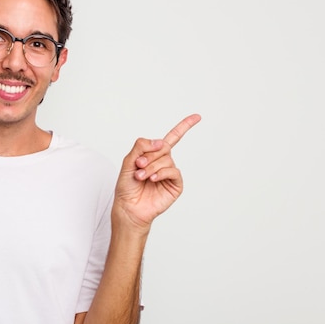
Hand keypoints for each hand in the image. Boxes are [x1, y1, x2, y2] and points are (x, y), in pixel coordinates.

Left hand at [114, 114, 200, 231]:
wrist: (128, 207)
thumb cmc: (127, 186)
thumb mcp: (128, 161)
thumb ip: (141, 146)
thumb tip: (160, 141)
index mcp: (154, 155)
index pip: (172, 137)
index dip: (184, 126)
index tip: (197, 116)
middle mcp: (164, 162)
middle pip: (164, 147)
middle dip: (149, 155)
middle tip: (138, 165)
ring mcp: (170, 174)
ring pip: (167, 159)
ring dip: (151, 166)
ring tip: (141, 176)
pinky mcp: (175, 185)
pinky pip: (173, 171)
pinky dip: (162, 172)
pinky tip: (153, 179)